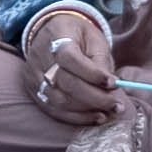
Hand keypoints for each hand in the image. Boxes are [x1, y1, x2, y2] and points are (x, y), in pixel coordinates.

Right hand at [23, 4, 118, 126]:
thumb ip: (100, 61)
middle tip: (118, 105)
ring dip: (87, 110)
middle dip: (95, 98)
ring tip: (109, 112)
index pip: (69, 59)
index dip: (91, 74)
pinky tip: (94, 117)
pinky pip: (54, 110)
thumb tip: (110, 86)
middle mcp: (40, 58)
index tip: (113, 83)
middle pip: (65, 83)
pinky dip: (76, 117)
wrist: (51, 34)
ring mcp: (34, 77)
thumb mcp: (94, 38)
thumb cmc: (77, 36)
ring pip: (59, 101)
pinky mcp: (34, 92)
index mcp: (56, 37)